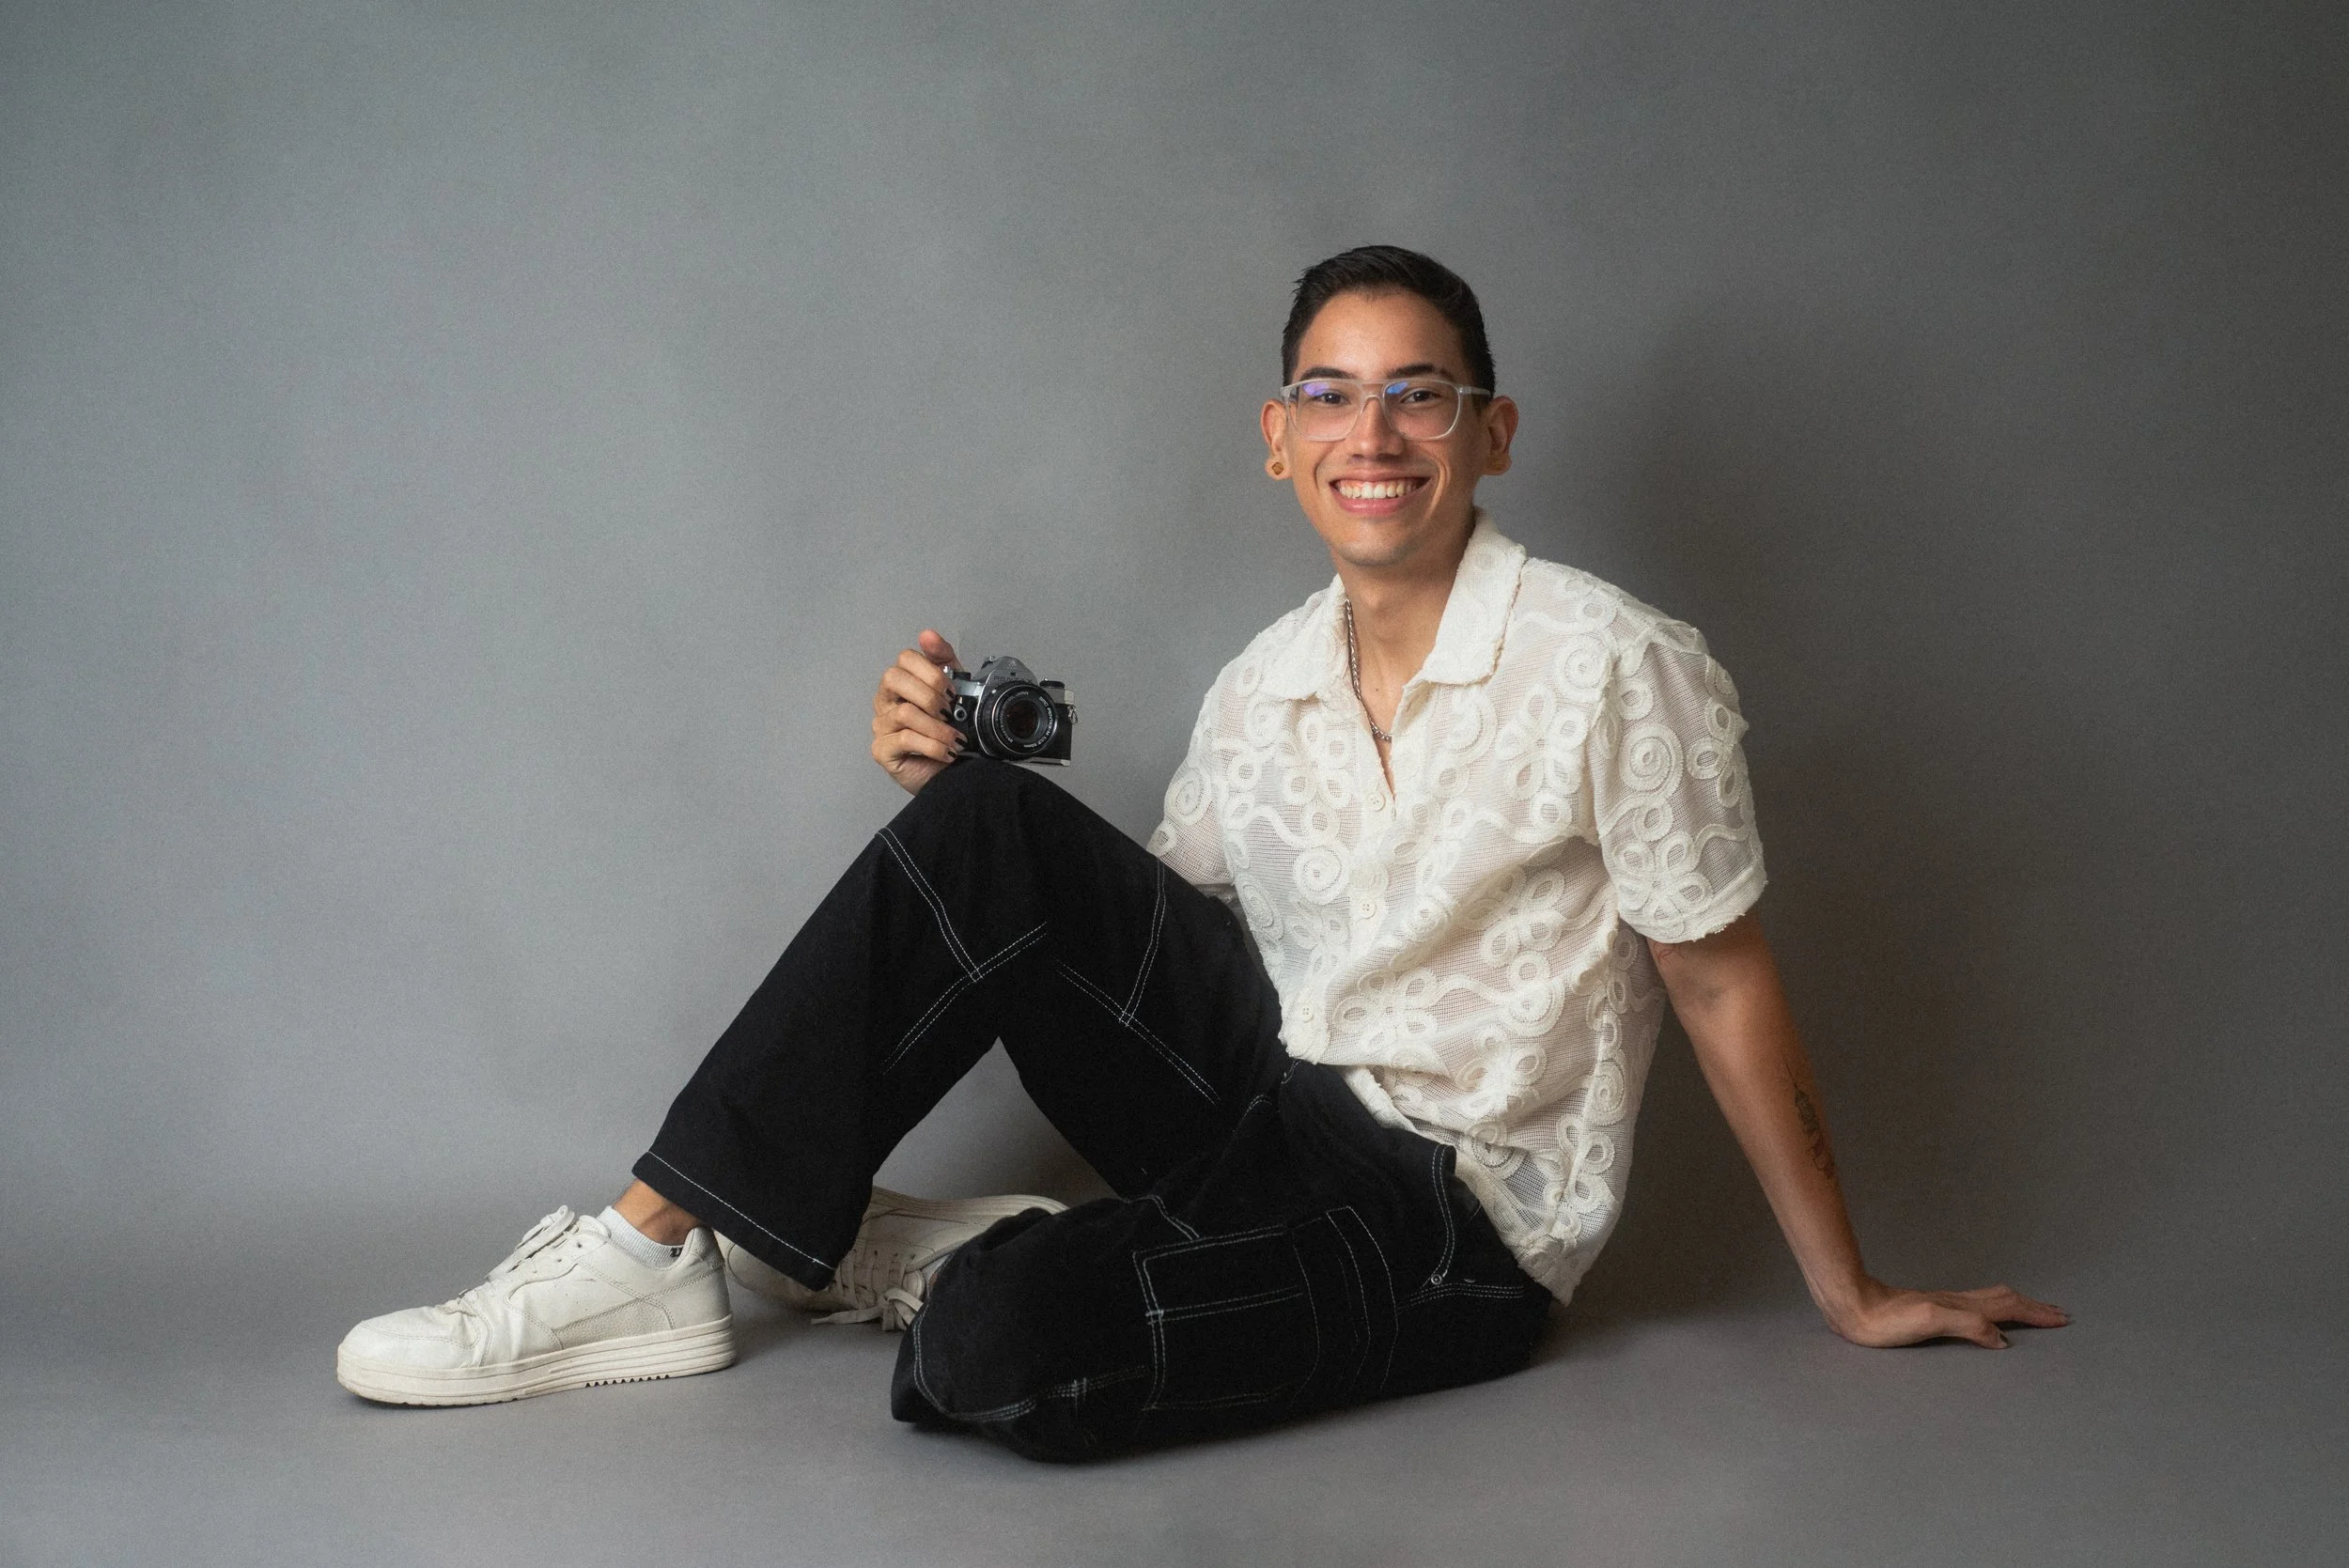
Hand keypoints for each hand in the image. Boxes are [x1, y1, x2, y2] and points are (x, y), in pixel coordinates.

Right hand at [871, 629, 964, 794]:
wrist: (954, 769)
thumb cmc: (950, 729)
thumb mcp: (955, 689)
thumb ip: (943, 660)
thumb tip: (927, 634)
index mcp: (901, 682)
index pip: (905, 658)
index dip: (931, 671)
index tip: (953, 690)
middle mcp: (885, 700)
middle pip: (894, 678)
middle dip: (930, 695)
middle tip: (951, 712)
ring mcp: (881, 725)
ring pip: (904, 712)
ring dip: (938, 727)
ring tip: (956, 739)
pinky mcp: (882, 750)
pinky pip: (905, 739)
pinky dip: (933, 746)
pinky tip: (948, 753)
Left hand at [1827, 1276, 2069, 1348]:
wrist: (1852, 1306)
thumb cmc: (1886, 1320)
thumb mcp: (1930, 1322)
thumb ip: (1968, 1326)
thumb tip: (2002, 1340)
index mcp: (1961, 1307)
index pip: (2008, 1308)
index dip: (2036, 1314)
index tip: (2062, 1320)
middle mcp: (1957, 1303)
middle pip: (2005, 1300)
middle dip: (2034, 1308)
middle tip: (2059, 1315)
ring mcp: (1945, 1305)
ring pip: (1991, 1300)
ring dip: (2018, 1305)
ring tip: (2034, 1310)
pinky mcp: (1931, 1310)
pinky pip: (1975, 1307)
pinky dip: (1995, 1310)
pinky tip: (1988, 1318)